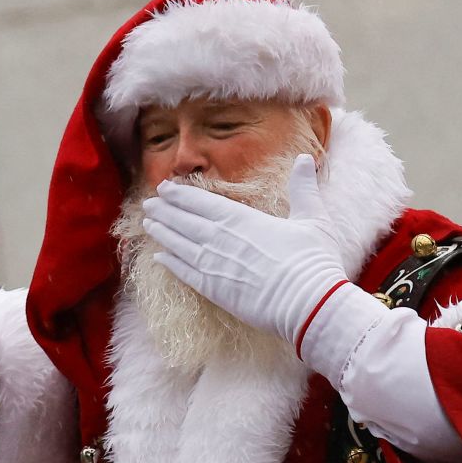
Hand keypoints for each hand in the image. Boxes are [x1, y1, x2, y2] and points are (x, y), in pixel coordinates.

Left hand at [141, 154, 347, 345]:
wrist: (307, 304)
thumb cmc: (312, 260)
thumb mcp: (313, 218)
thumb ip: (304, 188)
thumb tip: (306, 159)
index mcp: (241, 219)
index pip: (202, 202)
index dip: (180, 194)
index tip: (164, 188)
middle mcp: (221, 240)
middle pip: (184, 222)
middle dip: (164, 211)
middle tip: (148, 204)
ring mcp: (215, 266)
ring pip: (180, 245)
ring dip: (162, 233)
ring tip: (148, 224)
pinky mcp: (215, 291)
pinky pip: (185, 274)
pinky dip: (170, 264)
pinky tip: (159, 258)